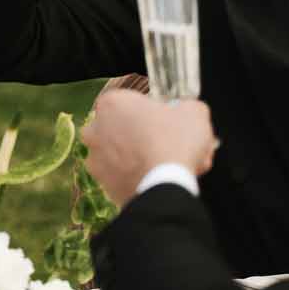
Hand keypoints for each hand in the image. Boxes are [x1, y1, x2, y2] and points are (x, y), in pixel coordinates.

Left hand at [79, 89, 218, 208]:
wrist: (164, 187)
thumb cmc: (174, 143)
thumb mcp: (193, 112)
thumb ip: (186, 106)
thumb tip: (186, 110)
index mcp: (112, 103)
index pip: (132, 102)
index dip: (153, 113)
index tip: (167, 123)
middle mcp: (95, 128)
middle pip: (123, 128)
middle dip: (142, 135)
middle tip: (168, 145)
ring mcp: (95, 157)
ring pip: (121, 154)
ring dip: (139, 158)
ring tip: (166, 167)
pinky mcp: (101, 182)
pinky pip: (121, 176)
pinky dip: (136, 177)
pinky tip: (157, 180)